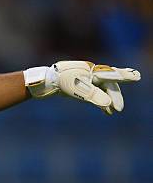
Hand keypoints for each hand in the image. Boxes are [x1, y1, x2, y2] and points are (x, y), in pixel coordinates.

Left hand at [24, 61, 140, 113]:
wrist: (46, 81)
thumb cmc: (61, 82)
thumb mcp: (77, 89)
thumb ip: (93, 95)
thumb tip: (108, 104)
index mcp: (93, 71)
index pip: (111, 75)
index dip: (124, 77)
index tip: (136, 77)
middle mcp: (92, 73)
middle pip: (108, 84)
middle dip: (115, 96)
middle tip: (118, 109)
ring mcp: (87, 79)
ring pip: (102, 90)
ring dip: (108, 100)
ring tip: (113, 112)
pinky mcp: (81, 86)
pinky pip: (95, 93)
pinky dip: (100, 101)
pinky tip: (105, 110)